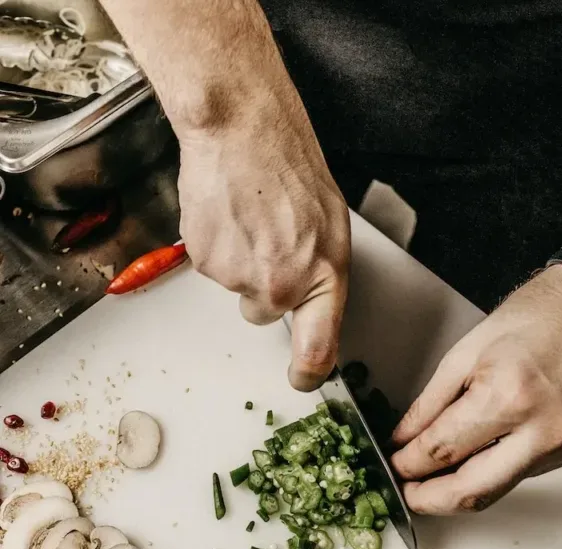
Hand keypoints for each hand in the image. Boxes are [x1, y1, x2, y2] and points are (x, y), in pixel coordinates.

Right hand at [176, 84, 349, 391]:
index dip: (308, 373)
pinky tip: (229, 215)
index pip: (317, 351)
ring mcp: (238, 277)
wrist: (242, 131)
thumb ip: (321, 277)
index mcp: (322, 278)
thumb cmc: (290, 169)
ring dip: (242, 262)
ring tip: (251, 218)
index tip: (302, 378)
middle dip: (265, 289)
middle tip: (270, 243)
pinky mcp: (204, 262)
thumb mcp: (330, 228)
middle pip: (265, 315)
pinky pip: (213, 266)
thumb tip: (311, 310)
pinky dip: (219, 246)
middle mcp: (280, 287)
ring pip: (237, 288)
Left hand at [391, 266, 561, 514]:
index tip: (395, 466)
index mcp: (509, 395)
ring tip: (434, 477)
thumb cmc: (539, 316)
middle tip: (408, 492)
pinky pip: (524, 474)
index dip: (408, 465)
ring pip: (498, 490)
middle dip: (430, 500)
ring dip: (460, 489)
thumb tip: (404, 439)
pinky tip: (477, 457)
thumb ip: (429, 403)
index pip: (442, 450)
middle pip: (472, 492)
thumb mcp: (466, 352)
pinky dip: (493, 470)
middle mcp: (543, 428)